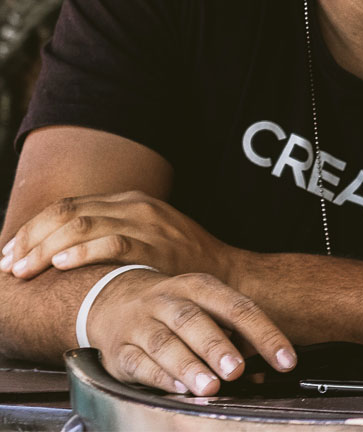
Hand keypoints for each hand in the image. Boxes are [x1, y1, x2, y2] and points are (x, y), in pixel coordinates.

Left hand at [1, 192, 236, 281]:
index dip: (32, 229)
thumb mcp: (145, 235)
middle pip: (66, 213)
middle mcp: (134, 206)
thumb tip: (56, 250)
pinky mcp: (156, 246)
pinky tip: (61, 265)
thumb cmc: (179, 261)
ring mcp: (146, 224)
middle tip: (9, 266)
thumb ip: (108, 233)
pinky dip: (82, 253)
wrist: (226, 275)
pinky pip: (112, 244)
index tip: (10, 253)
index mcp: (127, 200)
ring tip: (23, 270)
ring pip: (81, 225)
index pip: (67, 206)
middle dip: (30, 239)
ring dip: (44, 249)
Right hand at [84, 268, 295, 395]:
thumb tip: (264, 367)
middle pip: (193, 320)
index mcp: (199, 287)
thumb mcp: (207, 308)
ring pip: (163, 343)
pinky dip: (160, 377)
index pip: (238, 307)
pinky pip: (139, 364)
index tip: (285, 359)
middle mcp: (168, 301)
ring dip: (188, 366)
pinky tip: (178, 389)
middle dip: (216, 346)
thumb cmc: (176, 310)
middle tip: (236, 370)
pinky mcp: (119, 351)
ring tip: (210, 386)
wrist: (114, 299)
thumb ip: (236, 335)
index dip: (264, 333)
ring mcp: (140, 324)